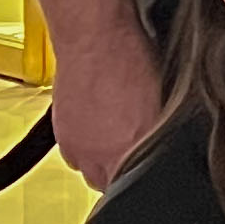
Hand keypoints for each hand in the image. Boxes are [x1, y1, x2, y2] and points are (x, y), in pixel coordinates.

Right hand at [52, 24, 164, 190]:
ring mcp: (80, 147)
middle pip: (111, 184)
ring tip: (110, 140)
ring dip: (99, 163)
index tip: (148, 168)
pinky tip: (93, 129)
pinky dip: (81, 149)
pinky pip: (72, 156)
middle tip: (129, 152)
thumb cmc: (129, 58)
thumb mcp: (158, 99)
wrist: (95, 39)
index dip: (145, 177)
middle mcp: (105, 154)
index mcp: (136, 147)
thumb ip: (158, 132)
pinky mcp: (62, 135)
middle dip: (121, 173)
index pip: (141, 183)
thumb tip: (163, 145)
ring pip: (90, 173)